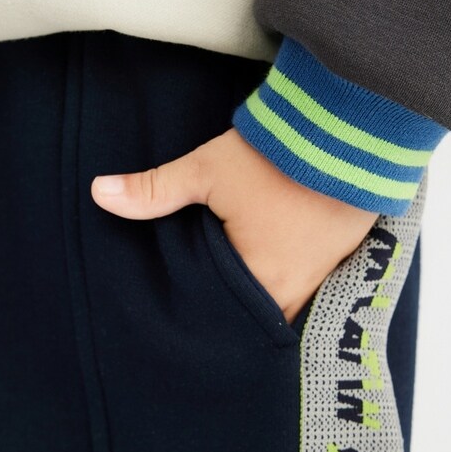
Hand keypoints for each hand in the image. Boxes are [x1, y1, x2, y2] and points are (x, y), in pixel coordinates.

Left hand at [90, 128, 378, 323]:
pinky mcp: (342, 251)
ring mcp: (324, 272)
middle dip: (234, 314)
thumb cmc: (277, 156)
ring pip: (284, 302)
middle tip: (210, 311)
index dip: (208, 322)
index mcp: (262, 280)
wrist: (351, 127)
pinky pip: (309, 281)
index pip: (227, 321)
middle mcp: (296, 288)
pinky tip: (277, 263)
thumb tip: (99, 193)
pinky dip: (289, 276)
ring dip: (262, 297)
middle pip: (256, 318)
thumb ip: (154, 189)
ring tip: (237, 292)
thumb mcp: (208, 171)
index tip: (191, 324)